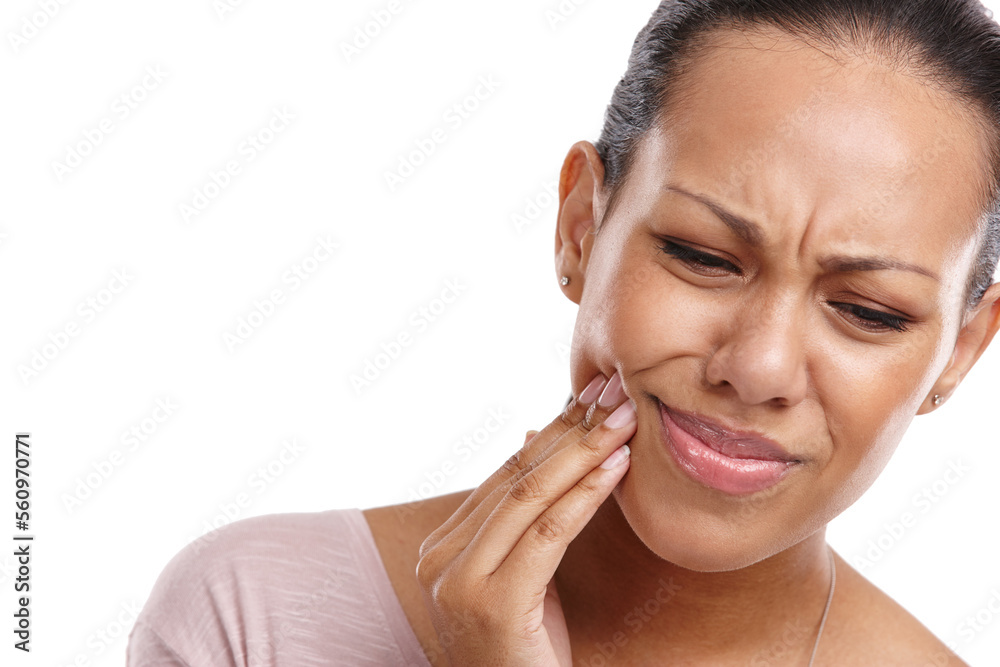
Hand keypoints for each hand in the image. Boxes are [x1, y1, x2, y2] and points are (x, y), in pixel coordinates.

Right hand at [416, 371, 636, 665]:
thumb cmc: (522, 655)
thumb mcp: (520, 577)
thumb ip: (522, 512)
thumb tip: (534, 430)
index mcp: (443, 548)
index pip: (505, 475)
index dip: (553, 431)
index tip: (591, 396)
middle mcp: (440, 558)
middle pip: (516, 477)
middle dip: (570, 428)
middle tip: (612, 390)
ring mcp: (458, 580)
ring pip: (530, 497)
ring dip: (583, 451)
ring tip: (623, 418)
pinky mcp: (490, 601)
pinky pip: (547, 534)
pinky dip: (585, 495)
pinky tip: (616, 467)